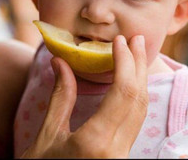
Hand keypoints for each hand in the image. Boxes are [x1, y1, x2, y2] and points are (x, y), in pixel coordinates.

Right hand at [21, 35, 148, 157]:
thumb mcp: (46, 136)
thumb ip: (60, 97)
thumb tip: (61, 61)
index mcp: (95, 143)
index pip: (123, 93)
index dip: (125, 62)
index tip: (120, 41)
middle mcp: (116, 151)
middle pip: (139, 100)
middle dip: (139, 65)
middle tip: (137, 39)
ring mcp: (123, 156)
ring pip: (141, 112)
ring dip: (140, 80)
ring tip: (136, 54)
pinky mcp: (123, 157)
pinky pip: (136, 122)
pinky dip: (135, 97)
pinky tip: (130, 82)